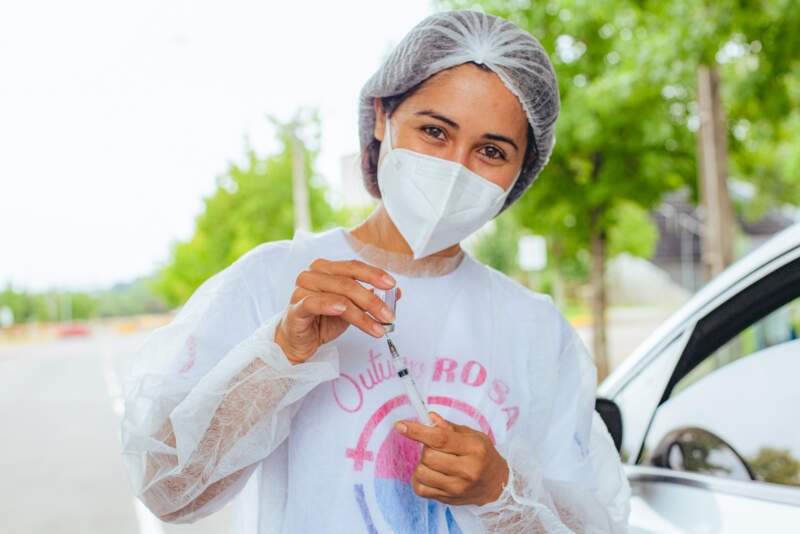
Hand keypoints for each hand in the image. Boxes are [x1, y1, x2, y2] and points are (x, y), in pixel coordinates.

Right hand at [274, 258, 401, 364]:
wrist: (298, 341)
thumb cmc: (323, 320)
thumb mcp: (352, 309)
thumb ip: (370, 298)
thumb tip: (397, 293)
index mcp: (326, 269)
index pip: (353, 267)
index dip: (374, 274)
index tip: (392, 285)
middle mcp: (313, 275)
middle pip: (348, 282)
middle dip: (372, 299)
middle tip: (389, 314)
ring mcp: (302, 290)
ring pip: (338, 296)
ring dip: (361, 313)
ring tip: (377, 327)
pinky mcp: (295, 308)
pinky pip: (313, 303)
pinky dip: (329, 305)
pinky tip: (343, 310)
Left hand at [395, 412, 508, 505]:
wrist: (497, 484)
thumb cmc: (483, 455)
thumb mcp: (472, 436)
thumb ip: (448, 427)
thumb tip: (429, 417)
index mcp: (473, 448)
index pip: (440, 438)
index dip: (417, 431)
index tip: (400, 425)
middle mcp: (467, 470)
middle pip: (428, 455)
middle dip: (426, 447)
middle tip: (436, 447)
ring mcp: (457, 487)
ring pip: (422, 472)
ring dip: (422, 463)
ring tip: (435, 461)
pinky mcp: (448, 499)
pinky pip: (420, 489)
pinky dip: (419, 479)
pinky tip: (430, 473)